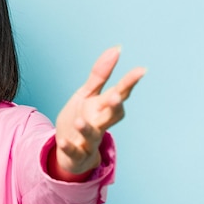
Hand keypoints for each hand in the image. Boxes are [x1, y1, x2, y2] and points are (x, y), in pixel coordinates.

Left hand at [54, 46, 144, 173]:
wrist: (68, 150)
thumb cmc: (81, 118)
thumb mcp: (87, 94)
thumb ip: (100, 75)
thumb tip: (117, 49)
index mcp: (103, 107)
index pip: (120, 93)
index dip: (130, 83)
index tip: (141, 70)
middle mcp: (100, 123)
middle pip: (112, 116)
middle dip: (116, 106)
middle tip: (116, 96)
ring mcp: (89, 140)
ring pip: (93, 135)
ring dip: (87, 128)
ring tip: (80, 121)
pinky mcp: (76, 154)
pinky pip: (73, 152)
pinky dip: (69, 147)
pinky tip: (62, 140)